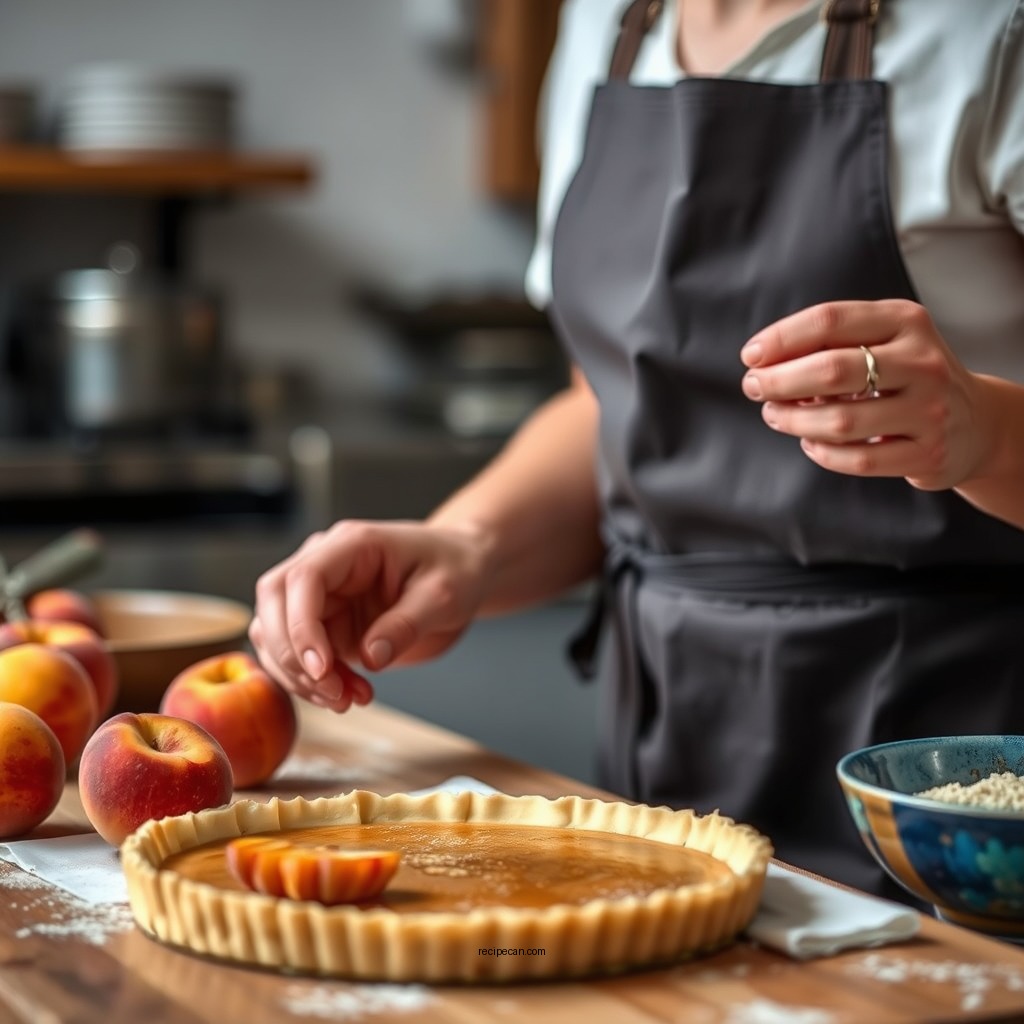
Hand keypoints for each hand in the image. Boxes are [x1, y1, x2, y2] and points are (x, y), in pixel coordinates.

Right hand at [249, 520, 491, 711]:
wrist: (464, 572)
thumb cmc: (456, 569)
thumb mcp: (444, 595)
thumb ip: (406, 624)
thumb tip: (370, 657)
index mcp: (351, 545)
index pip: (303, 578)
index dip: (301, 626)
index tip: (322, 669)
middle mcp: (326, 565)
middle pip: (274, 604)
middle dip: (293, 656)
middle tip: (335, 693)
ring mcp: (321, 596)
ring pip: (276, 635)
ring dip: (301, 676)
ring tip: (350, 699)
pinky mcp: (325, 625)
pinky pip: (298, 656)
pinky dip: (313, 683)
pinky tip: (350, 695)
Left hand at [739, 299, 995, 490]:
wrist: (976, 422)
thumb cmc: (908, 377)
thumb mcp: (884, 341)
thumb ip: (830, 344)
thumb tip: (764, 362)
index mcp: (905, 322)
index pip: (830, 321)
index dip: (781, 339)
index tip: (751, 356)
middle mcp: (923, 361)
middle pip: (831, 370)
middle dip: (779, 381)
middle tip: (753, 388)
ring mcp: (929, 410)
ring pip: (841, 420)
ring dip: (793, 420)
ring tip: (775, 415)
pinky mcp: (928, 453)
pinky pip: (859, 459)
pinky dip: (822, 452)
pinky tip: (809, 442)